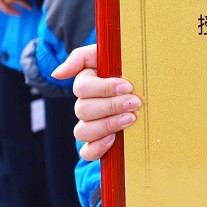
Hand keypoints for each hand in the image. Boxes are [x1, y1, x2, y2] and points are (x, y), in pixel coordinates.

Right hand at [54, 43, 140, 161]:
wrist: (149, 86)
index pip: (82, 88)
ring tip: (130, 118)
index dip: (104, 88)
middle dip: (111, 106)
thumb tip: (57, 74)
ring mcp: (90, 126)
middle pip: (83, 110)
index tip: (128, 86)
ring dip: (107, 125)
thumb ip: (81, 58)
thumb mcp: (108, 54)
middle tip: (135, 103)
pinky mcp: (98, 144)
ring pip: (83, 131)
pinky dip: (97, 148)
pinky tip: (114, 139)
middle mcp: (85, 106)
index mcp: (86, 84)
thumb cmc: (127, 67)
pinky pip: (87, 152)